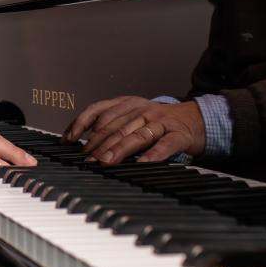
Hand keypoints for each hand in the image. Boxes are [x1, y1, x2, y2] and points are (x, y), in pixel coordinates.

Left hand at [62, 96, 205, 164]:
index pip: (99, 110)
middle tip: (87, 159)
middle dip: (98, 144)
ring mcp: (161, 122)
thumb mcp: (133, 115)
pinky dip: (154, 154)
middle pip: (116, 127)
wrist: (196, 118)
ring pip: (136, 135)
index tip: (70, 139)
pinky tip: (143, 162)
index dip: (82, 124)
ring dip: (119, 149)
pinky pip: (165, 145)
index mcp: (128, 104)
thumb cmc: (159, 120)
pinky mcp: (178, 134)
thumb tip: (82, 140)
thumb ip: (110, 123)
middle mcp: (142, 110)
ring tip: (106, 161)